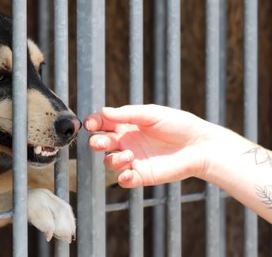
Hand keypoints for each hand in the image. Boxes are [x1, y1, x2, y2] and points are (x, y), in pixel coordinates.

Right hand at [83, 104, 219, 186]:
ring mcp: (134, 160)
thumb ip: (127, 114)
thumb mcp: (152, 114)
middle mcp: (127, 142)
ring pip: (109, 162)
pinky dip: (122, 178)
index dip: (94, 123)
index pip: (103, 124)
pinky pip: (124, 181)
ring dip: (112, 160)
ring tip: (128, 157)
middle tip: (103, 142)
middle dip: (96, 142)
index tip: (91, 124)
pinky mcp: (142, 176)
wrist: (201, 146)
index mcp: (127, 126)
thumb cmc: (179, 125)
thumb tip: (103, 111)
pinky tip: (128, 173)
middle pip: (101, 143)